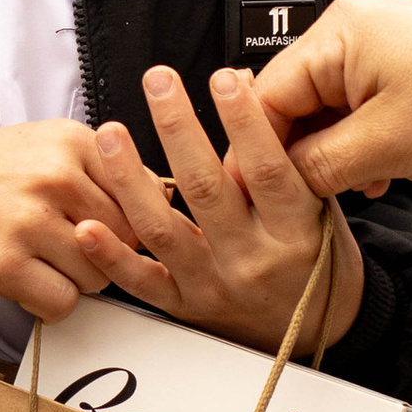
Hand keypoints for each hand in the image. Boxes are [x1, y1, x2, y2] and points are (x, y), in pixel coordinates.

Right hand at [0, 121, 137, 320]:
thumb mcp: (45, 146)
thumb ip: (101, 169)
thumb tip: (164, 197)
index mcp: (72, 142)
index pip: (140, 196)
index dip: (126, 221)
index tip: (101, 227)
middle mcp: (55, 176)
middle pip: (125, 240)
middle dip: (103, 254)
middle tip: (64, 247)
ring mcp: (30, 221)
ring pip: (98, 277)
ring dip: (74, 281)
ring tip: (39, 261)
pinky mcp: (6, 265)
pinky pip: (62, 303)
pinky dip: (48, 302)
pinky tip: (25, 281)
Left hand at [75, 66, 361, 353]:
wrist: (319, 333)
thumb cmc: (319, 261)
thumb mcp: (323, 208)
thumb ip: (288, 157)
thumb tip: (249, 86)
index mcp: (294, 231)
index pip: (266, 169)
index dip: (245, 121)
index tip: (224, 79)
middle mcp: (252, 259)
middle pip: (206, 188)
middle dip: (177, 128)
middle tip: (158, 82)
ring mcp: (214, 285)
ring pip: (163, 229)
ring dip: (129, 179)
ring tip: (110, 135)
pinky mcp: (186, 307)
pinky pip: (142, 283)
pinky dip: (111, 256)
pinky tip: (88, 227)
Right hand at [257, 0, 411, 199]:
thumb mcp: (388, 146)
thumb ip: (320, 166)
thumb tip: (280, 182)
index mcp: (337, 35)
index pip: (266, 97)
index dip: (257, 151)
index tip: (254, 196)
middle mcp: (352, 29)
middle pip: (296, 101)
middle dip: (305, 153)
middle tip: (315, 198)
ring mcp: (380, 43)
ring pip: (330, 108)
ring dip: (338, 152)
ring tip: (366, 182)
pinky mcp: (404, 61)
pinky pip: (361, 104)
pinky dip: (365, 140)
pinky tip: (384, 169)